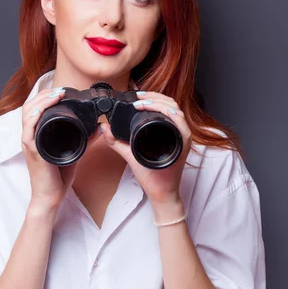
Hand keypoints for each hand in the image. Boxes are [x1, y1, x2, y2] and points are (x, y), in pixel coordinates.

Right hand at [21, 88, 101, 208]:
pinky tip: (44, 109)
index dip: (46, 97)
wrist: (50, 197)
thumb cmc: (57, 178)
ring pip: (27, 114)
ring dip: (41, 101)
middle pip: (30, 107)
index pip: (36, 109)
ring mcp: (29, 143)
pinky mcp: (32, 151)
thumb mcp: (75, 153)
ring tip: (56, 95)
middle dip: (44, 95)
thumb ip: (85, 139)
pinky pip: (28, 130)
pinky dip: (35, 116)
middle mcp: (30, 137)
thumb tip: (99, 127)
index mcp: (37, 135)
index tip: (62, 92)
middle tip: (60, 91)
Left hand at [100, 91, 191, 205]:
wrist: (160, 192)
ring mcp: (181, 138)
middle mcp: (177, 131)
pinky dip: (173, 116)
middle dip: (154, 97)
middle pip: (171, 104)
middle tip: (138, 97)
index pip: (164, 105)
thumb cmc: (150, 175)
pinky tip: (161, 112)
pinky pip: (182, 126)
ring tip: (143, 103)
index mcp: (168, 130)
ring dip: (160, 103)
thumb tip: (104, 127)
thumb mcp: (130, 153)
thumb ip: (116, 141)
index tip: (137, 95)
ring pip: (176, 111)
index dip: (152, 96)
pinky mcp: (183, 146)